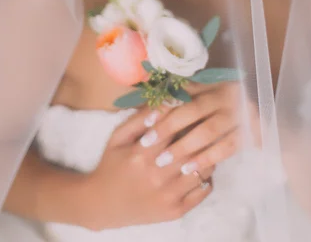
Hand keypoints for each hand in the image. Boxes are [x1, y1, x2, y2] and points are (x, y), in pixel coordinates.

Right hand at [82, 109, 212, 230]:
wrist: (102, 204)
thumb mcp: (118, 137)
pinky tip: (201, 168)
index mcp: (141, 153)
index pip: (174, 128)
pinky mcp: (175, 211)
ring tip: (206, 145)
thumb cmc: (111, 165)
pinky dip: (207, 177)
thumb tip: (164, 101)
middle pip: (190, 148)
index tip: (192, 110)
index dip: (185, 117)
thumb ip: (140, 118)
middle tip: (205, 124)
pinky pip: (203, 191)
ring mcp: (168, 195)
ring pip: (202, 169)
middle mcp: (157, 175)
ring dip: (207, 155)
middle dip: (200, 134)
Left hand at [136, 81, 260, 174]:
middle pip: (193, 109)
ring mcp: (239, 112)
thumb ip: (178, 97)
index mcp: (211, 82)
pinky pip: (226, 147)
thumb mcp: (202, 96)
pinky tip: (190, 169)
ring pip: (208, 130)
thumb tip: (145, 103)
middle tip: (147, 142)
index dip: (164, 104)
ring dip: (184, 146)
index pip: (184, 91)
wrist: (261, 117)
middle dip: (168, 127)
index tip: (145, 121)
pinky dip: (206, 158)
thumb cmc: (219, 108)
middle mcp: (225, 93)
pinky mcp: (250, 131)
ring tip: (163, 160)